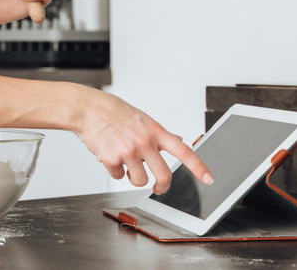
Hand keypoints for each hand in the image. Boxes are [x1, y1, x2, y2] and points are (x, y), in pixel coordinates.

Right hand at [75, 89, 213, 194]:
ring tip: (125, 162)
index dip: (198, 167)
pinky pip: (119, 176)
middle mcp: (144, 142)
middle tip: (158, 188)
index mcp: (155, 131)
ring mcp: (128, 152)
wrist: (87, 109)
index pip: (183, 151)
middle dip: (161, 187)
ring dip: (133, 176)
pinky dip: (114, 170)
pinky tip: (109, 154)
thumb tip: (178, 138)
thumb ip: (158, 132)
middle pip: (164, 176)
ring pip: (140, 181)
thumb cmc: (113, 111)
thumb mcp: (142, 118)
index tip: (209, 179)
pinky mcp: (111, 159)